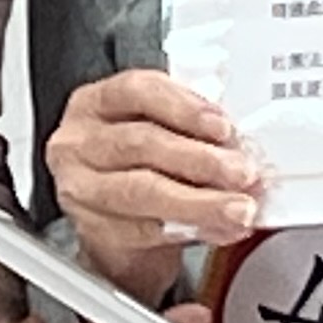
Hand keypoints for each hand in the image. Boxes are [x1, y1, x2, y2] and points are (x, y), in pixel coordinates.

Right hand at [45, 71, 260, 294]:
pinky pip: (146, 231)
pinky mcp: (94, 230)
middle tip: (242, 173)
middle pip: (141, 143)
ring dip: (200, 201)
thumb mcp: (159, 130)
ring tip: (239, 208)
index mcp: (96, 103)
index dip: (183, 107)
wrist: (117, 222)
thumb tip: (240, 146)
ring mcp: (82, 188)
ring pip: (142, 191)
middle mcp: (80, 142)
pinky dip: (192, 230)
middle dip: (200, 160)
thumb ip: (190, 129)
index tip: (223, 126)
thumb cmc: (141, 164)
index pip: (137, 91)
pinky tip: (221, 229)